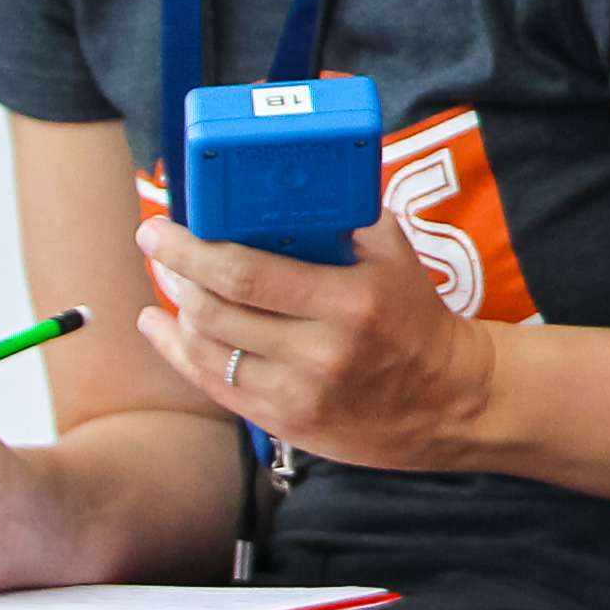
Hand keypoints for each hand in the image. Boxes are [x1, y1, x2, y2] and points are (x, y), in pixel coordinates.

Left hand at [137, 215, 501, 472]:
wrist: (448, 398)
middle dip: (176, 273)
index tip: (161, 229)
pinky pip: (215, 385)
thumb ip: (346, 219)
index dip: (192, 250)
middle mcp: (321, 351)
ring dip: (178, 312)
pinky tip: (167, 328)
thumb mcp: (396, 256)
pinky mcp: (286, 422)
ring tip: (174, 284)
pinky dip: (181, 352)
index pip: (247, 273)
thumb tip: (288, 187)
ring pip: (207, 350)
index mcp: (349, 301)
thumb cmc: (415, 317)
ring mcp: (299, 393)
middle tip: (161, 248)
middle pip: (216, 311)